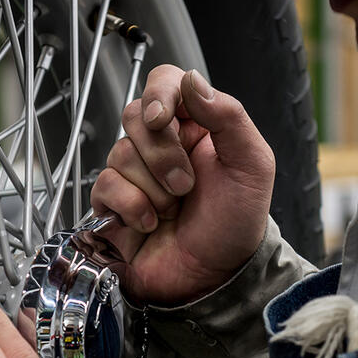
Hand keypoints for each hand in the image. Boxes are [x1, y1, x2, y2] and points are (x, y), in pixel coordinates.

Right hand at [92, 65, 275, 304]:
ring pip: (119, 153)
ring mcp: (134, 173)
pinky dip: (132, 207)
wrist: (216, 277)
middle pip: (135, 117)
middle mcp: (161, 143)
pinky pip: (105, 186)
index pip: (164, 82)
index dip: (157, 94)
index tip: (162, 118)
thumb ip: (229, 116)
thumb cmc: (236, 222)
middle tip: (187, 186)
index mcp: (196, 125)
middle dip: (161, 155)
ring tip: (174, 210)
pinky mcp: (113, 202)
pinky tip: (152, 222)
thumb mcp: (252, 166)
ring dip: (153, 189)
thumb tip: (192, 80)